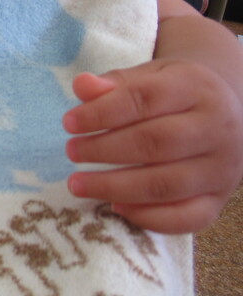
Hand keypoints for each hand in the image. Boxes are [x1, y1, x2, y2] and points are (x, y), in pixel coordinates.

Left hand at [63, 61, 242, 233]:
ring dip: (115, 187)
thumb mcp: (147, 77)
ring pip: (167, 185)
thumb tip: (82, 86)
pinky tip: (114, 207)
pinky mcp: (219, 200)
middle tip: (71, 152)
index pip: (146, 99)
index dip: (102, 112)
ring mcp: (222, 168)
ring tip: (78, 184)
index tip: (69, 123)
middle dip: (105, 150)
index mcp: (195, 89)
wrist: (225, 111)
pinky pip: (187, 218)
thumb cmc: (173, 94)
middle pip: (157, 143)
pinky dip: (147, 217)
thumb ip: (114, 83)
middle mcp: (216, 129)